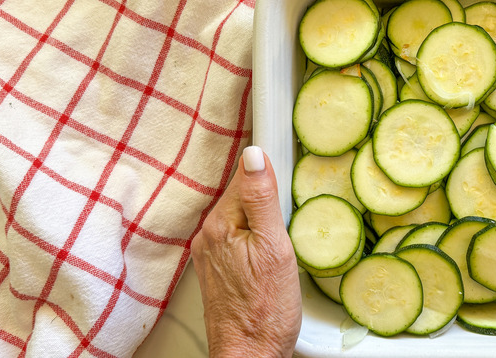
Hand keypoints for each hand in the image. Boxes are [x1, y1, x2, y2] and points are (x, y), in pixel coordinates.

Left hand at [191, 146, 300, 357]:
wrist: (250, 354)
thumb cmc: (265, 311)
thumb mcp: (275, 248)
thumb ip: (263, 199)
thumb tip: (254, 157)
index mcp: (220, 224)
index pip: (243, 176)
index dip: (268, 173)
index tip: (285, 176)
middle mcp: (208, 236)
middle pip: (241, 196)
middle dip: (265, 199)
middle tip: (287, 222)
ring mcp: (210, 254)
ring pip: (240, 217)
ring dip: (261, 220)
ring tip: (280, 242)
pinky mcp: (217, 269)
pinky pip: (237, 238)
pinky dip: (254, 239)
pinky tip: (268, 257)